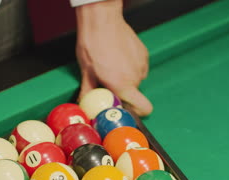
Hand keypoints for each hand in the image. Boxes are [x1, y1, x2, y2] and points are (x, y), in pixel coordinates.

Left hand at [75, 0, 152, 116]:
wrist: (101, 20)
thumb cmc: (92, 44)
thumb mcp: (86, 72)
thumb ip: (89, 92)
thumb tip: (84, 104)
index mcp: (123, 85)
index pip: (144, 108)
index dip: (137, 111)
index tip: (125, 107)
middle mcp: (136, 77)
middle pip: (135, 94)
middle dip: (123, 91)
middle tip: (108, 81)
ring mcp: (141, 65)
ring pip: (136, 80)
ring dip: (126, 77)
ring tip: (112, 66)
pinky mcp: (143, 54)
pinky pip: (138, 67)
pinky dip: (130, 66)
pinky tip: (118, 56)